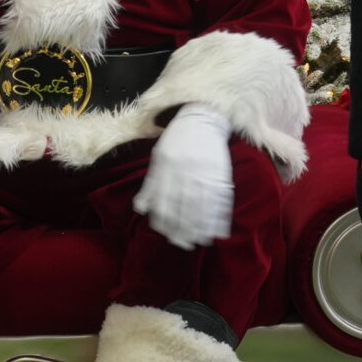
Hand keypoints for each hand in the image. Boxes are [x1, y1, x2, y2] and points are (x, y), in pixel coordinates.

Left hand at [135, 104, 235, 250]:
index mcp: (166, 167)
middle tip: (183, 243)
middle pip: (183, 206)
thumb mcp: (158, 157)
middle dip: (183, 228)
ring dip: (201, 226)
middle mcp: (184, 171)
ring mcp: (204, 172)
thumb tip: (141, 209)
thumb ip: (151, 184)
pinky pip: (220, 198)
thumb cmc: (176, 139)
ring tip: (200, 241)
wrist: (203, 118)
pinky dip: (219, 215)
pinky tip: (218, 229)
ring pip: (201, 205)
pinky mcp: (220, 172)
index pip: (163, 200)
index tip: (167, 235)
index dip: (165, 220)